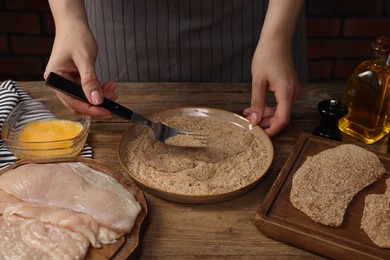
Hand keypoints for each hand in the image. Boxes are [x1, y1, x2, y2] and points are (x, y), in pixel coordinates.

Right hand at [44, 0, 116, 117]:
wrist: (74, 25)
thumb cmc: (76, 37)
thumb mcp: (84, 59)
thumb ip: (90, 80)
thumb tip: (96, 101)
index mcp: (55, 79)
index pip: (73, 101)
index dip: (91, 109)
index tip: (107, 111)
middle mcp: (59, 83)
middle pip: (78, 103)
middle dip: (97, 103)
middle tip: (114, 99)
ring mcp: (66, 82)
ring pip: (85, 98)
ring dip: (100, 97)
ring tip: (113, 89)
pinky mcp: (74, 80)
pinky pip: (87, 91)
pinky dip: (99, 90)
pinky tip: (109, 85)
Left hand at [243, 42, 300, 136]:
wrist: (276, 41)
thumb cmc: (267, 56)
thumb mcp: (257, 81)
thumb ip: (257, 103)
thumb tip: (255, 120)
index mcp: (286, 92)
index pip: (282, 119)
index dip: (273, 130)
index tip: (262, 135)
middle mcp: (293, 93)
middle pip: (281, 116)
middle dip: (265, 121)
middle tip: (248, 119)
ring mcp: (293, 90)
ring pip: (280, 110)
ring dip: (265, 114)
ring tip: (249, 112)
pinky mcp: (290, 88)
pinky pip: (281, 103)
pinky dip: (269, 107)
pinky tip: (257, 106)